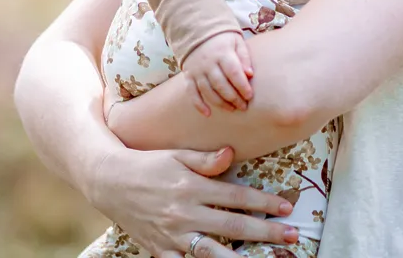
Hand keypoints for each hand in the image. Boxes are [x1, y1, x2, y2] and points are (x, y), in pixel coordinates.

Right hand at [85, 145, 298, 256]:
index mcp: (192, 187)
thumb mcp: (177, 155)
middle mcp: (184, 213)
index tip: (286, 207)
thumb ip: (205, 159)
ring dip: (241, 257)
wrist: (110, 183)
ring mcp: (172, 235)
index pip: (237, 197)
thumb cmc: (149, 165)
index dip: (264, 203)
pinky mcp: (160, 250)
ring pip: (213, 251)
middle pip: (233, 225)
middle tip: (292, 235)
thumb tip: (231, 154)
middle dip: (266, 232)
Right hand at [182, 32, 253, 115]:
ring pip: (208, 91)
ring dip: (220, 103)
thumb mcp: (236, 41)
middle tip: (244, 107)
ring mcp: (197, 71)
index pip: (233, 72)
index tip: (250, 96)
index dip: (242, 85)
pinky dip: (199, 105)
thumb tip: (250, 74)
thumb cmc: (222, 39)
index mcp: (222, 53)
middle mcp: (208, 63)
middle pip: (221, 84)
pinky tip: (208, 114)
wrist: (197, 32)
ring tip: (232, 109)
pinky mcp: (189, 77)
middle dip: (233, 98)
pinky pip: (192, 93)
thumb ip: (244, 57)